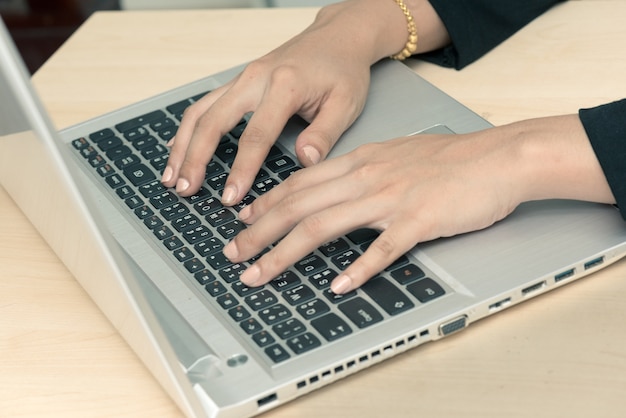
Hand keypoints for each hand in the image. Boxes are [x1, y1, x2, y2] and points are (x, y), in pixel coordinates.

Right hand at [161, 0, 450, 202]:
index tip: (230, 197)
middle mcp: (256, 79)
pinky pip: (205, 104)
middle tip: (186, 190)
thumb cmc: (343, 70)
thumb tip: (304, 162)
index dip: (240, 169)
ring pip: (200, 111)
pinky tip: (178, 148)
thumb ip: (324, 134)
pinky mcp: (239, 81)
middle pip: (213, 121)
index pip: (255, 135)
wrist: (338, 36)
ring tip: (173, 177)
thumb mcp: (346, 103)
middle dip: (195, 158)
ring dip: (182, 145)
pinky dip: (188, 128)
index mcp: (284, 86)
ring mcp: (243, 78)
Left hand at [222, 115, 614, 293]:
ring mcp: (391, 199)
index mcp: (361, 161)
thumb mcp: (397, 155)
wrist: (499, 157)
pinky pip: (381, 248)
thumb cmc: (452, 159)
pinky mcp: (419, 220)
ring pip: (324, 227)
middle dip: (259, 232)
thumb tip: (337, 189)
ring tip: (260, 274)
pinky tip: (337, 286)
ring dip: (286, 252)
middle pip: (299, 206)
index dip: (267, 202)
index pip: (301, 183)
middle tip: (234, 253)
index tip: (245, 219)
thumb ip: (365, 171)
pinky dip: (357, 268)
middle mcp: (367, 177)